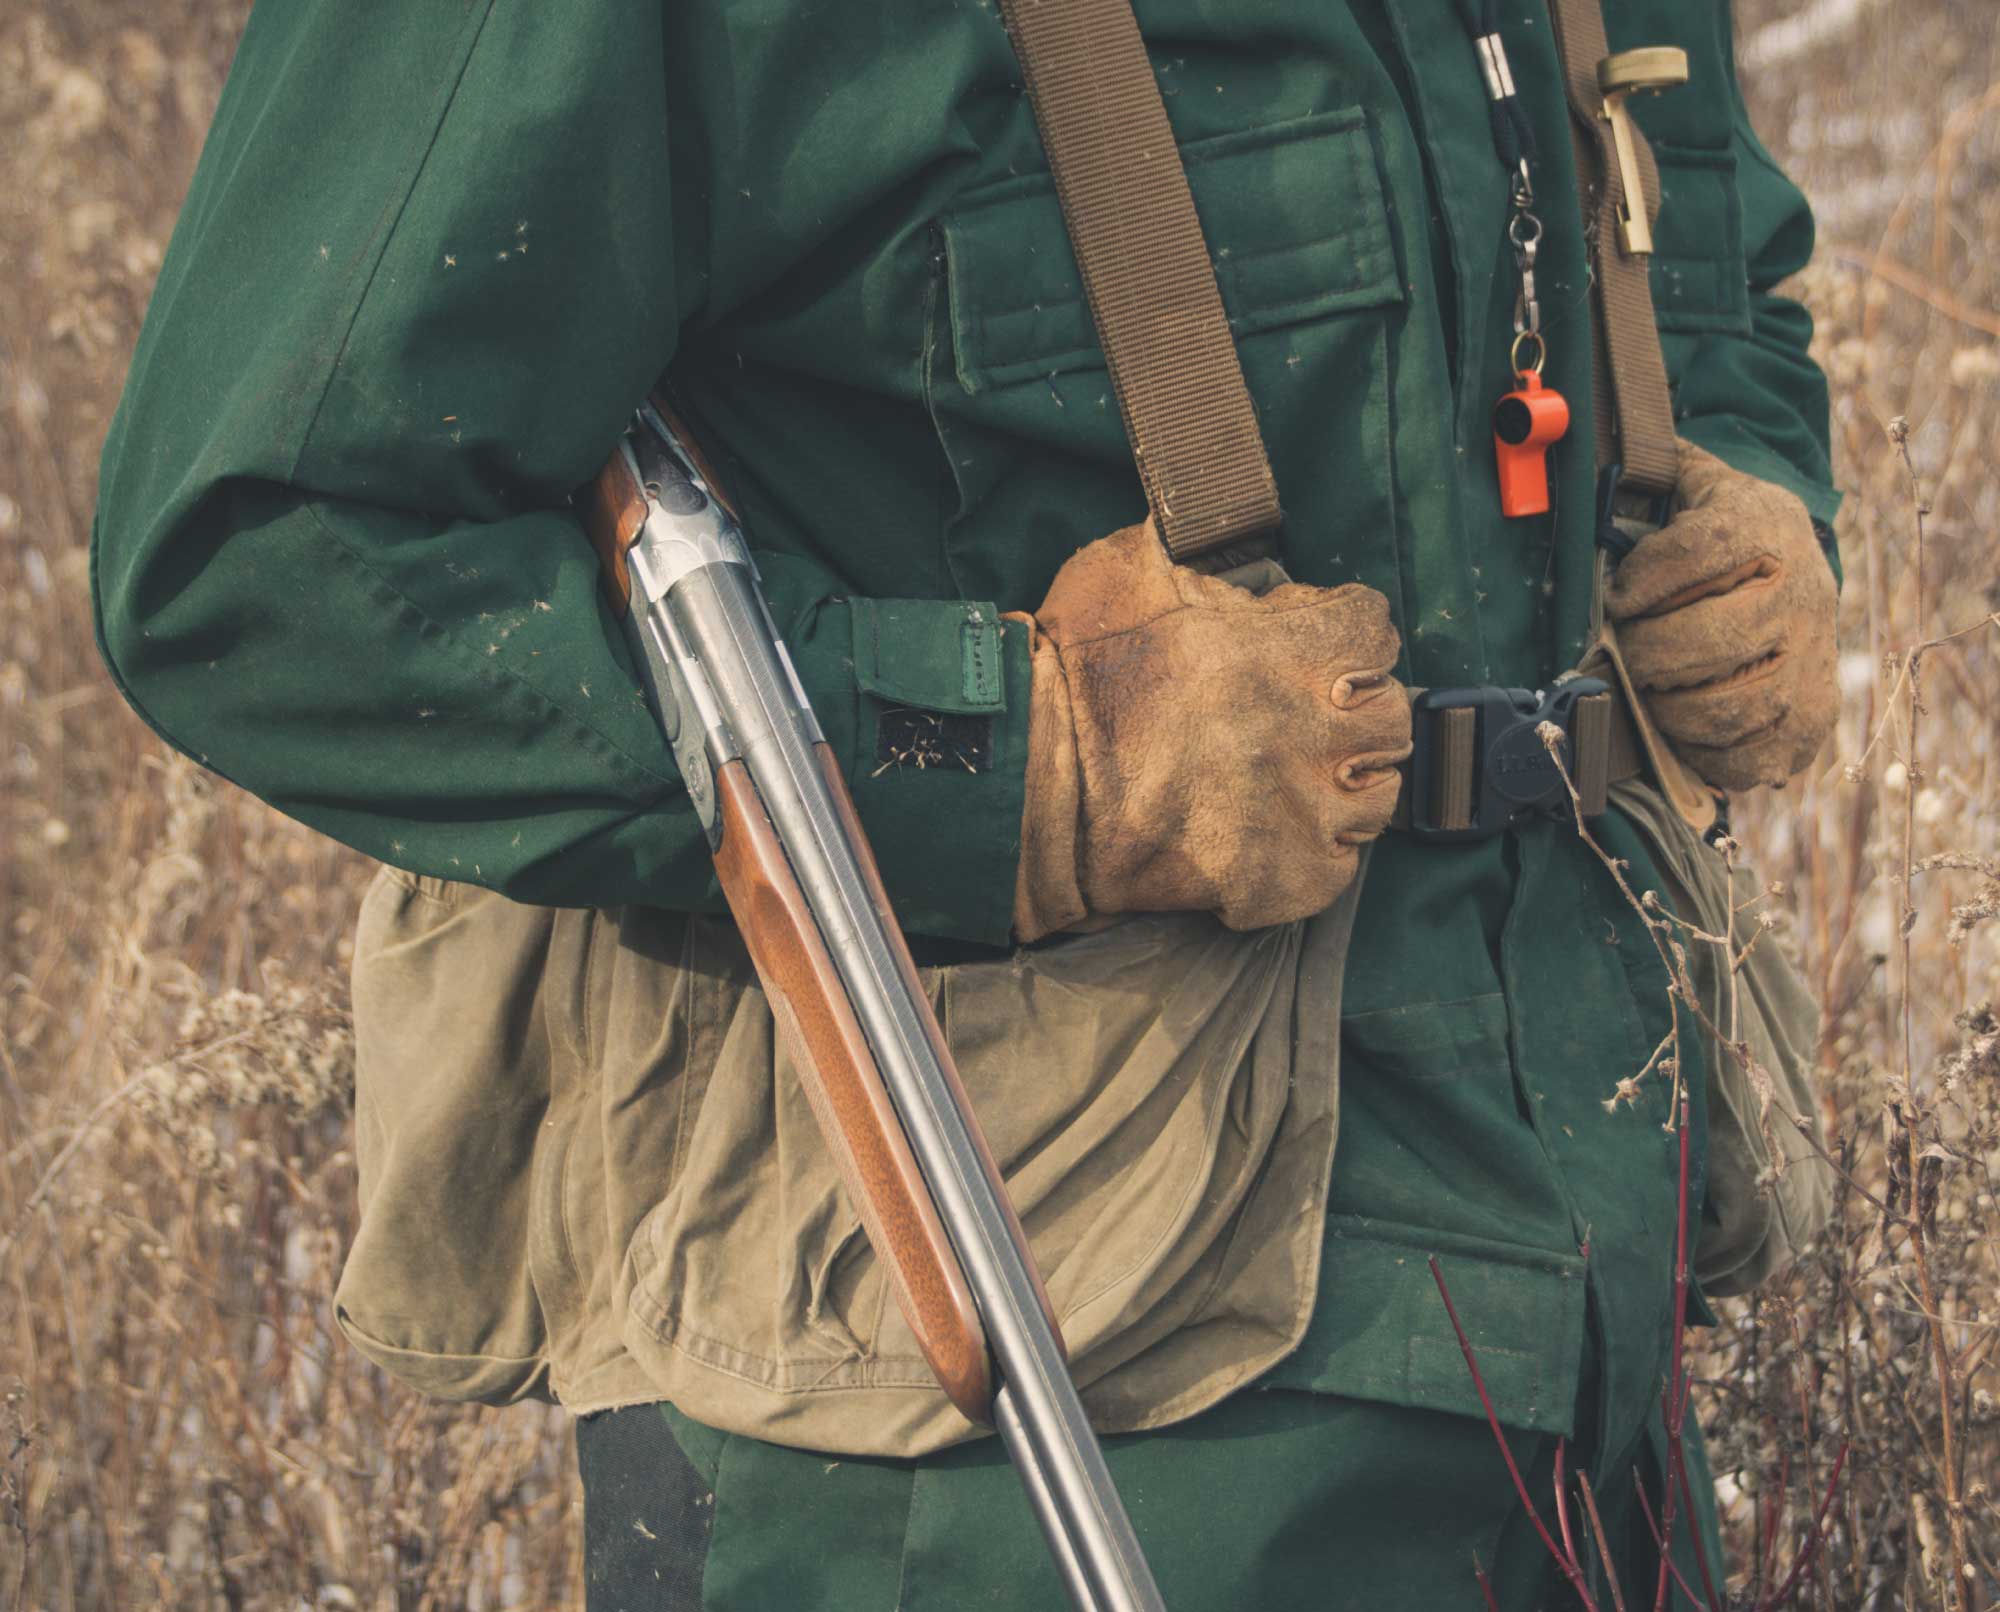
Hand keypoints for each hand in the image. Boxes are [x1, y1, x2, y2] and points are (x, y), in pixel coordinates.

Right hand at [1009, 522, 1410, 941]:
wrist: (1026, 781)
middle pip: (1392, 718)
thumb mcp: (1129, 569)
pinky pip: (1336, 870)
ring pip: (1378, 799)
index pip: (1372, 627)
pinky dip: (1313, 857)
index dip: (1343, 631)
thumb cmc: (1073, 671)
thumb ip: (1192, 557)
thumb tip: (1217, 559)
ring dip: (1347, 786)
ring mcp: (1301, 810)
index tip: (1312, 641)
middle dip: (1359, 712)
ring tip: (1302, 782)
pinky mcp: (1278, 878)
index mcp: (1287, 647)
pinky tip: (1278, 839)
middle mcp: (1310, 729)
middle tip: (1313, 717)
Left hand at [1605, 441, 1838, 791]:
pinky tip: (1683, 729)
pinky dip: (1705, 753)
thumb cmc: (1727, 532)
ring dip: (1670, 708)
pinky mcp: (1812, 717)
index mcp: (1767, 529)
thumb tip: (1592, 440)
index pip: (1701, 551)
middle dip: (1648, 653)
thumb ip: (1655, 468)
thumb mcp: (1700, 485)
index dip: (1646, 579)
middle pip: (1712, 639)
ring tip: (1650, 692)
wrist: (1801, 569)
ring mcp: (1812, 661)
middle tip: (1625, 653)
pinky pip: (1753, 755)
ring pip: (1729, 704)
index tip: (1618, 595)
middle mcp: (1801, 595)